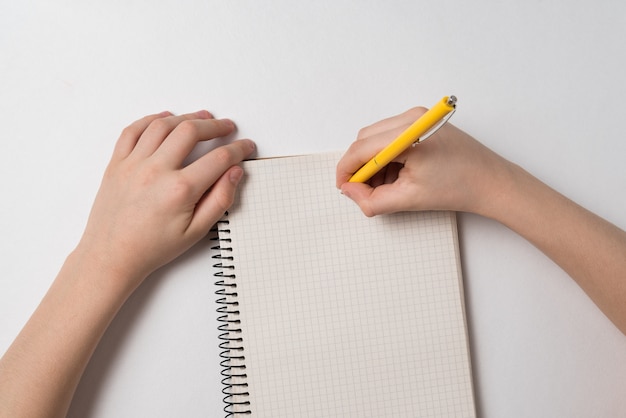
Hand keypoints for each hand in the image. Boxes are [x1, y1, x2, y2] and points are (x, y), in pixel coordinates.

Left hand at [76, 110, 255, 285]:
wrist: (111, 256)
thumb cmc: (152, 248)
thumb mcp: (196, 232)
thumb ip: (220, 200)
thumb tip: (234, 173)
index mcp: (180, 190)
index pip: (219, 158)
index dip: (238, 149)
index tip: (245, 146)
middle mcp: (156, 171)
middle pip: (191, 131)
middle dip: (215, 126)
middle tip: (226, 127)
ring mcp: (133, 165)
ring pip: (163, 125)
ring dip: (185, 117)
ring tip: (200, 118)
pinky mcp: (116, 164)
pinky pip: (133, 131)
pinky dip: (150, 120)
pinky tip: (164, 119)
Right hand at [336, 106, 513, 217]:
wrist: (491, 182)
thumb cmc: (460, 187)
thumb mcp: (409, 199)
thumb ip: (372, 200)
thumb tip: (350, 192)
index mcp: (409, 134)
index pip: (361, 149)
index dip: (347, 171)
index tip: (344, 188)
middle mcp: (411, 118)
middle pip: (365, 140)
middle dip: (360, 167)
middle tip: (364, 191)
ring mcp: (417, 118)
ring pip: (375, 138)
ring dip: (373, 163)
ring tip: (387, 186)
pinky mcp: (421, 123)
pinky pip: (389, 137)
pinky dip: (385, 157)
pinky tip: (397, 176)